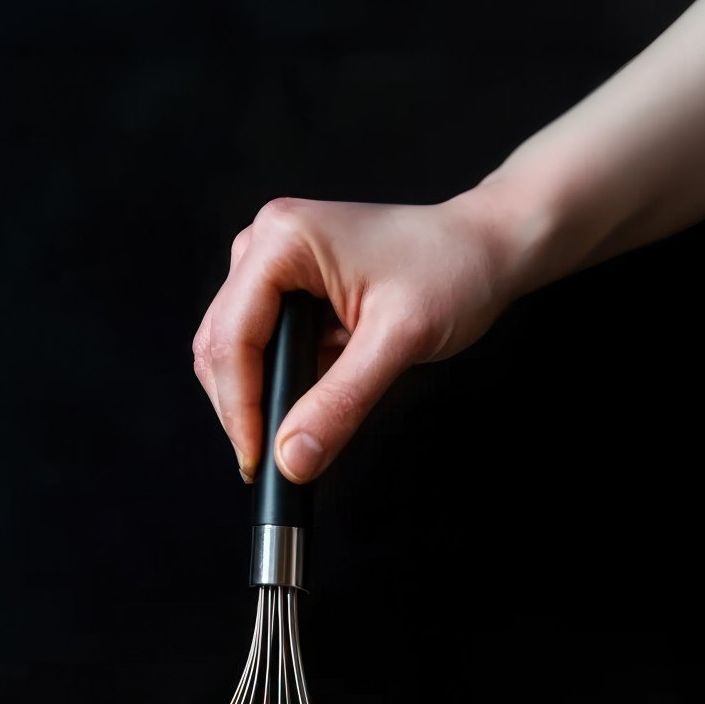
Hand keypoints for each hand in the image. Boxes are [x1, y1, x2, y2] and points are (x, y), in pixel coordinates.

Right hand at [192, 192, 523, 483]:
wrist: (485, 250)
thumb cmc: (452, 271)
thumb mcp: (398, 342)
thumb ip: (341, 403)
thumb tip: (292, 460)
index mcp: (282, 239)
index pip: (231, 337)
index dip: (239, 408)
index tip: (258, 461)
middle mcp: (265, 245)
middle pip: (219, 346)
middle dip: (240, 410)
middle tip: (270, 464)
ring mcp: (273, 268)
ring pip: (233, 354)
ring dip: (254, 403)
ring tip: (288, 443)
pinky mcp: (288, 293)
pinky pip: (261, 353)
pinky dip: (274, 392)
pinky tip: (301, 416)